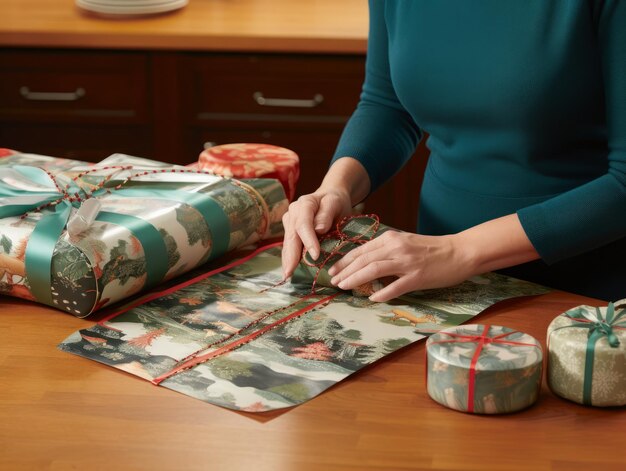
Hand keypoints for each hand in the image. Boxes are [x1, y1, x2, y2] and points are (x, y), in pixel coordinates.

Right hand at [281, 188, 351, 279]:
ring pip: (288, 243)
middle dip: (291, 255)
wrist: (331, 197)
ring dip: (287, 260)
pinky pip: (289, 246)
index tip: (315, 255)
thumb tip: (319, 229)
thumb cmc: (335, 201)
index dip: (308, 241)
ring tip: (287, 276)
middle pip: (291, 236)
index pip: (304, 224)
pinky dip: (289, 259)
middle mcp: (293, 212)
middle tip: (290, 273)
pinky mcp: (291, 231)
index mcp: (305, 204)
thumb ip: (326, 214)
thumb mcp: (335, 203)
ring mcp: (290, 222)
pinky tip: (289, 271)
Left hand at [327, 230, 472, 301]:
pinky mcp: (418, 277)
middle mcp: (397, 248)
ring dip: (356, 279)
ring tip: (344, 287)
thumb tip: (364, 263)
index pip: (361, 250)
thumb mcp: (405, 243)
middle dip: (345, 271)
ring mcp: (407, 262)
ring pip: (374, 270)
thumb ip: (386, 250)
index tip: (333, 270)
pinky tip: (372, 298)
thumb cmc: (432, 249)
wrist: (460, 251)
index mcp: (391, 239)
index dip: (344, 261)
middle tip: (333, 282)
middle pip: (364, 259)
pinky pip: (395, 286)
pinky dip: (382, 293)